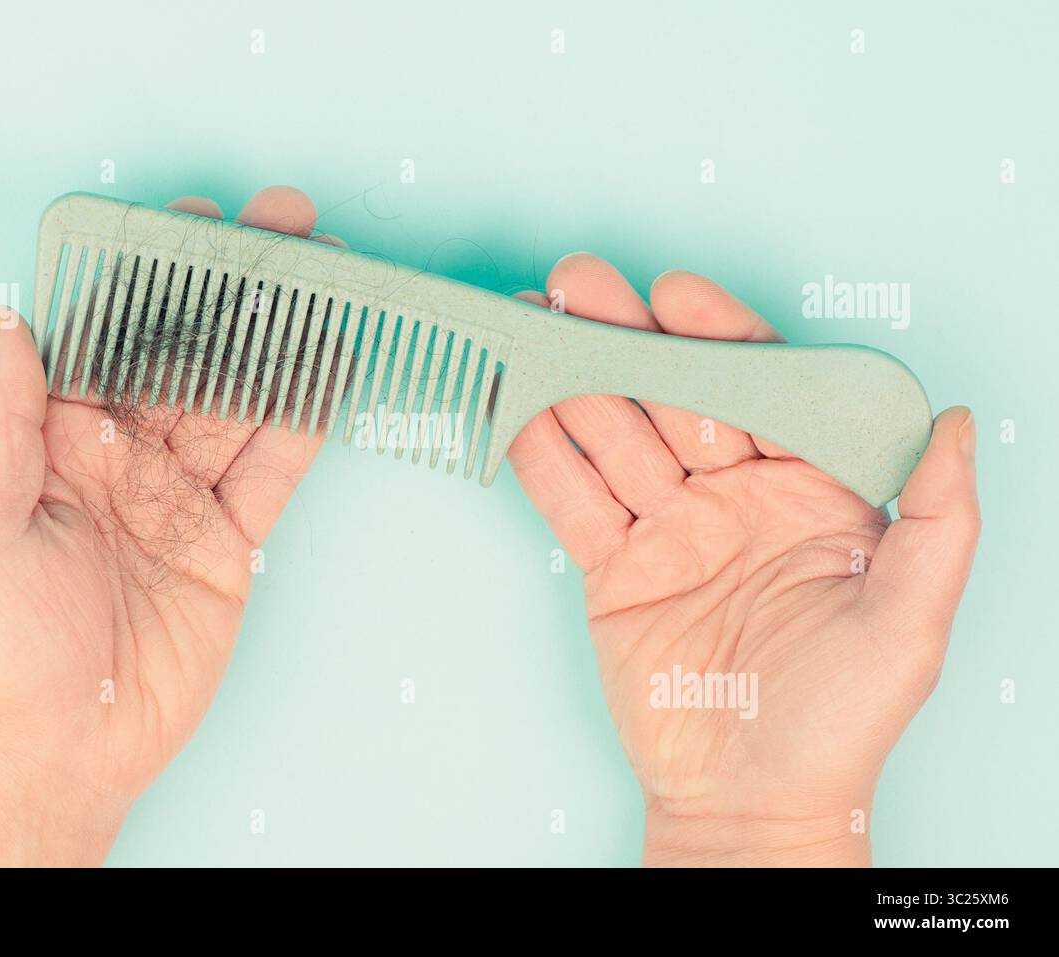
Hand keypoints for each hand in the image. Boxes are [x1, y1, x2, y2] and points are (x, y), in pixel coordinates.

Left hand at [0, 186, 338, 864]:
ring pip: (240, 401)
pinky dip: (303, 422)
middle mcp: (124, 457)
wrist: (62, 750)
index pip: (107, 337)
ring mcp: (181, 496)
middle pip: (188, 356)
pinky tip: (332, 369)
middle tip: (284, 228)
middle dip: (235, 292)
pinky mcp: (229, 539)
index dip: (146, 278)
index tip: (186, 224)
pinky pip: (272, 469)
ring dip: (282, 341)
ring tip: (326, 279)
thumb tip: (7, 322)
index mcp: (56, 441)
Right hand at [508, 258, 979, 865]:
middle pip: (676, 399)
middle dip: (628, 338)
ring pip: (615, 438)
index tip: (676, 295)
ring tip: (533, 323)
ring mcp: (669, 529)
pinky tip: (513, 406)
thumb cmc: (841, 721)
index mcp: (809, 492)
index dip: (722, 338)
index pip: (765, 390)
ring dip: (572, 380)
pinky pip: (571, 502)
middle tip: (581, 283)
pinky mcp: (614, 568)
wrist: (750, 801)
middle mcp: (735, 496)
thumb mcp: (910, 621)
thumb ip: (937, 520)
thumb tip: (956, 422)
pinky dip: (539, 456)